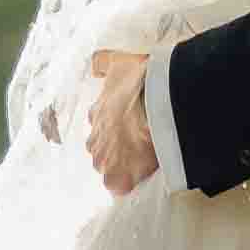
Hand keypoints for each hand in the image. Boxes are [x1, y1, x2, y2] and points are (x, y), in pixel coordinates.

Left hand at [86, 49, 160, 194]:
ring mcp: (104, 160)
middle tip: (135, 147)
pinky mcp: (117, 178)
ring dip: (120, 167)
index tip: (127, 128)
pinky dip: (128, 185)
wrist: (155, 104)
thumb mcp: (119, 63)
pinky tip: (140, 180)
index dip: (114, 128)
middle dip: (114, 150)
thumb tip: (94, 62)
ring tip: (141, 163)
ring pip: (107, 168)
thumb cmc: (140, 83)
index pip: (99, 126)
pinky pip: (118, 187)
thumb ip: (104, 62)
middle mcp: (95, 138)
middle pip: (100, 149)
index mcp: (97, 113)